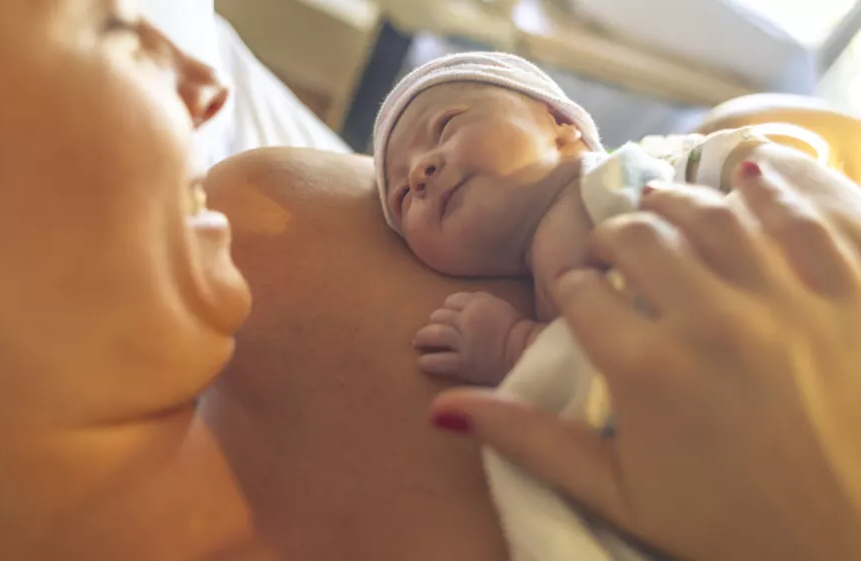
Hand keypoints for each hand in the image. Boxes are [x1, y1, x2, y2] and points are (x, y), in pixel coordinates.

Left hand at [413, 291, 533, 386]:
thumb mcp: (501, 306)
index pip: (452, 300)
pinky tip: (422, 363)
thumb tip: (462, 302)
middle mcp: (467, 320)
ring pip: (435, 335)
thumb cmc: (520, 332)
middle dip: (434, 321)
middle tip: (431, 328)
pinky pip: (439, 361)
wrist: (529, 355)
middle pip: (440, 316)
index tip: (448, 314)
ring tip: (418, 342)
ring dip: (423, 337)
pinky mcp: (464, 364)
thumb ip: (481, 302)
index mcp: (478, 303)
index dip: (448, 308)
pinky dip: (428, 361)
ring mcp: (464, 343)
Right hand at [430, 154, 860, 560]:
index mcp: (645, 367)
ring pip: (715, 213)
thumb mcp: (617, 493)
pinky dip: (772, 189)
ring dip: (677, 203)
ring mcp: (789, 297)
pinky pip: (806, 215)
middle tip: (611, 249)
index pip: (582, 292)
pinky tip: (749, 180)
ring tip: (664, 209)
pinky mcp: (853, 289)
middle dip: (611, 237)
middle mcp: (711, 317)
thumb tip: (440, 410)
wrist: (854, 546)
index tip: (579, 292)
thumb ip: (527, 441)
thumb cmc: (732, 527)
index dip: (571, 286)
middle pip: (638, 237)